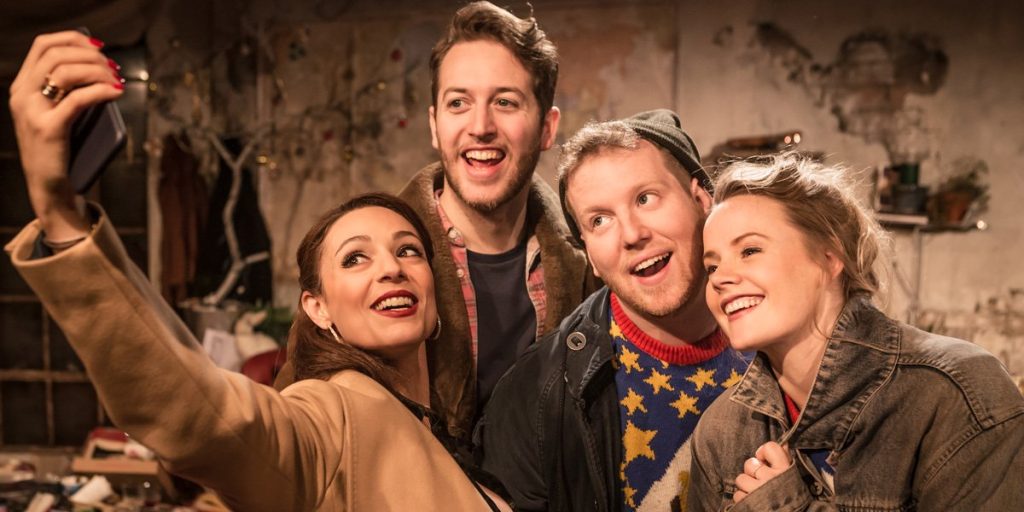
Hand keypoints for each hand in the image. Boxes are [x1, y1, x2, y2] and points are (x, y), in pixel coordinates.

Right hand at [8, 31, 122, 239]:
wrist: (50, 187)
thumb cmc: (62, 149)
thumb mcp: (60, 113)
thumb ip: (70, 90)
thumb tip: (103, 66)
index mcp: (22, 87)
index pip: (43, 45)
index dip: (73, 39)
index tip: (99, 46)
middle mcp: (22, 95)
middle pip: (56, 54)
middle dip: (90, 55)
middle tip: (113, 67)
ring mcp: (32, 112)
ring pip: (65, 72)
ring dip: (97, 71)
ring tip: (116, 79)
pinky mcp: (49, 129)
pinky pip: (78, 99)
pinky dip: (101, 91)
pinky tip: (116, 92)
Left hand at [733, 442, 791, 502]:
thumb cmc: (793, 497)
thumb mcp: (793, 478)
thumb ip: (785, 460)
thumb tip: (783, 443)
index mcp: (784, 470)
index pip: (770, 447)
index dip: (764, 452)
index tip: (765, 461)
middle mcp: (771, 478)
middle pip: (750, 463)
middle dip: (753, 471)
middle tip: (760, 480)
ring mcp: (758, 491)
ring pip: (741, 479)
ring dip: (746, 486)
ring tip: (756, 493)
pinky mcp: (749, 504)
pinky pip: (738, 495)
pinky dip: (743, 499)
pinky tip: (753, 502)